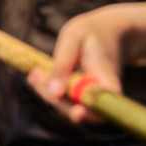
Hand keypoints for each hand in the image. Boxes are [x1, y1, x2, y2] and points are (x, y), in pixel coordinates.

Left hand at [26, 6, 130, 125]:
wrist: (110, 31)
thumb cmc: (92, 32)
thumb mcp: (74, 38)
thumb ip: (63, 64)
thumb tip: (54, 93)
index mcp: (109, 79)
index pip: (102, 106)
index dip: (89, 114)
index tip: (77, 112)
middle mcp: (104, 95)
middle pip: (80, 113)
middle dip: (54, 100)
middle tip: (36, 77)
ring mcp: (94, 98)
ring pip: (69, 108)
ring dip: (49, 94)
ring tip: (36, 74)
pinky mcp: (84, 96)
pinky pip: (67, 100)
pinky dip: (51, 90)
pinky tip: (38, 76)